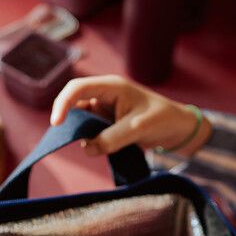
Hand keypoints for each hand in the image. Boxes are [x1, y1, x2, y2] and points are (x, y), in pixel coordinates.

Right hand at [50, 74, 210, 155]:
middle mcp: (104, 96)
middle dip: (71, 123)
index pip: (77, 88)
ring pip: (81, 122)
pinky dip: (91, 142)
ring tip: (97, 146)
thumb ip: (112, 138)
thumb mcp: (138, 128)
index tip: (57, 124)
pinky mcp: (107, 125)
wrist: (178, 129)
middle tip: (74, 141)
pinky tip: (101, 149)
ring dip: (83, 135)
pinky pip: (91, 133)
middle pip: (74, 104)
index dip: (63, 104)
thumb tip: (86, 149)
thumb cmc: (162, 119)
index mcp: (111, 87)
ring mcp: (104, 111)